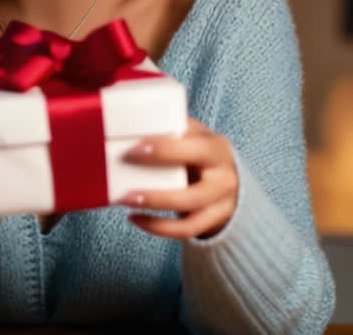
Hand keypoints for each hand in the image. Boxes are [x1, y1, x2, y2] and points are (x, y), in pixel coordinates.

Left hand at [120, 116, 238, 239]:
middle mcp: (224, 177)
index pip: (193, 148)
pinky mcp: (215, 220)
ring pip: (189, 211)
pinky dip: (158, 227)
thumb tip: (131, 123)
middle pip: (194, 192)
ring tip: (126, 201)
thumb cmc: (199, 151)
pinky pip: (187, 229)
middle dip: (158, 195)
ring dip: (155, 208)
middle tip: (125, 191)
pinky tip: (136, 218)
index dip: (162, 150)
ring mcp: (222, 202)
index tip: (133, 150)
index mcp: (216, 148)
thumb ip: (171, 130)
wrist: (228, 175)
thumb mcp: (193, 135)